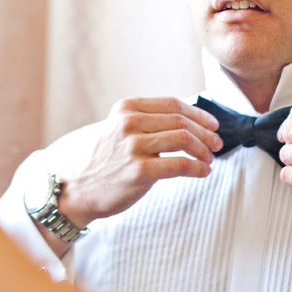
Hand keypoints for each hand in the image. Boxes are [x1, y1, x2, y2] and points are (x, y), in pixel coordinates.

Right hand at [55, 97, 222, 231]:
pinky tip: (202, 172)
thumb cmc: (102, 161)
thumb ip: (146, 122)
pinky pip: (180, 165)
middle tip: (216, 143)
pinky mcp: (139, 171)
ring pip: (183, 139)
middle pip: (181, 121)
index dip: (198, 113)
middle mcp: (129, 123)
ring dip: (203, 149)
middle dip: (205, 132)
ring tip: (208, 159)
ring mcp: (133, 146)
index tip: (212, 124)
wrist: (75, 187)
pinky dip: (197, 168)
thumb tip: (188, 122)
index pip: (173, 104)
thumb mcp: (118, 130)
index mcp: (126, 108)